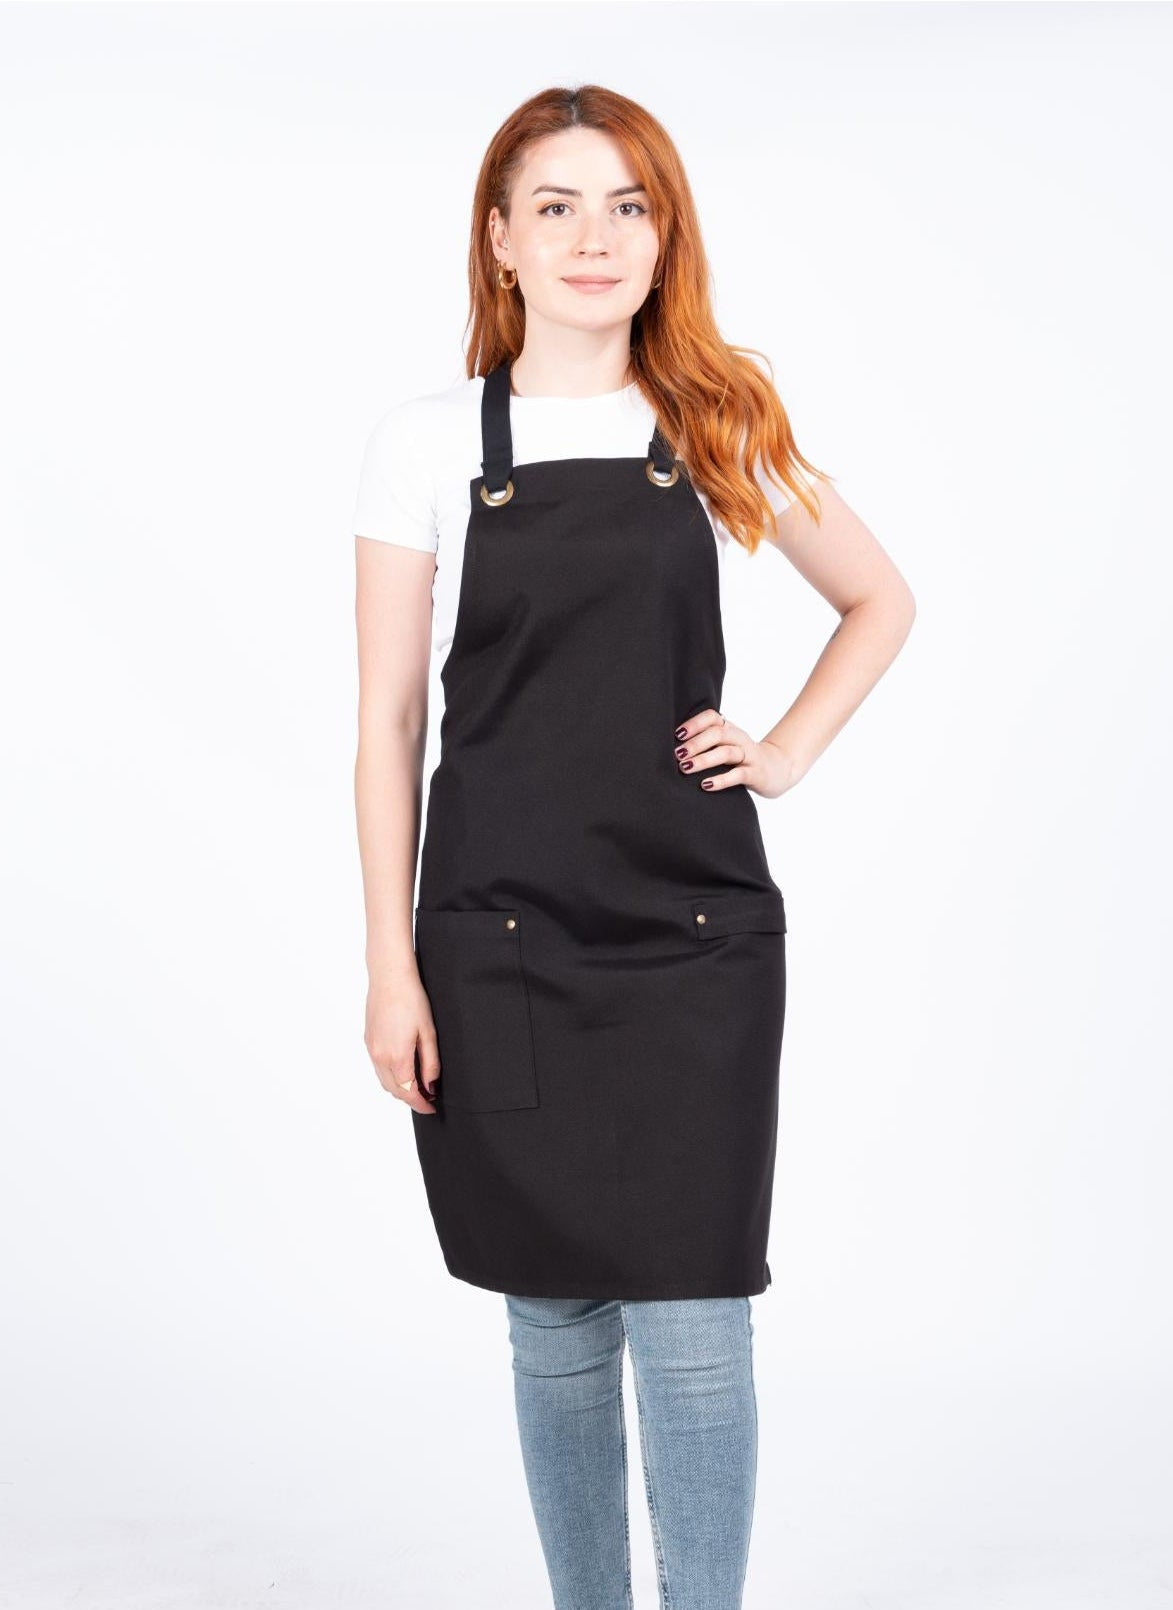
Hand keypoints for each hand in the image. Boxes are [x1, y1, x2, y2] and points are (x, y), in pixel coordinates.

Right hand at [364, 969, 440, 1113]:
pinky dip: (390, 1075)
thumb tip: (431, 1085)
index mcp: (397, 1057)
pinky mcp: (368, 1040)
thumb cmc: (412, 1000)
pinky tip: (403, 1069)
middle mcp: (380, 1057)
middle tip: (428, 1098)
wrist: (389, 978)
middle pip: (394, 1091)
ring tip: (417, 1086)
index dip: (421, 1104)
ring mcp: (371, 1049)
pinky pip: (377, 1067)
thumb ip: (430, 1063)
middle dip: (410, 1099)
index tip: (431, 1107)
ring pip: (384, 1081)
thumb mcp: (428, 1033)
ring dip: (399, 1089)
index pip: (408, 1092)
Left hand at [673, 708, 802, 799]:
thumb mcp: (726, 746)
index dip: (694, 724)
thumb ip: (706, 743)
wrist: (778, 770)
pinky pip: (739, 775)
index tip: (677, 735)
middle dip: (695, 743)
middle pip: (718, 733)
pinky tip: (706, 785)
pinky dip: (721, 780)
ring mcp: (749, 756)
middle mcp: (739, 738)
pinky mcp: (756, 774)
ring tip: (685, 768)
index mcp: (730, 729)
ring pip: (727, 753)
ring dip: (704, 760)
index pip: (712, 717)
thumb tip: (672, 749)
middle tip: (678, 755)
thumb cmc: (742, 759)